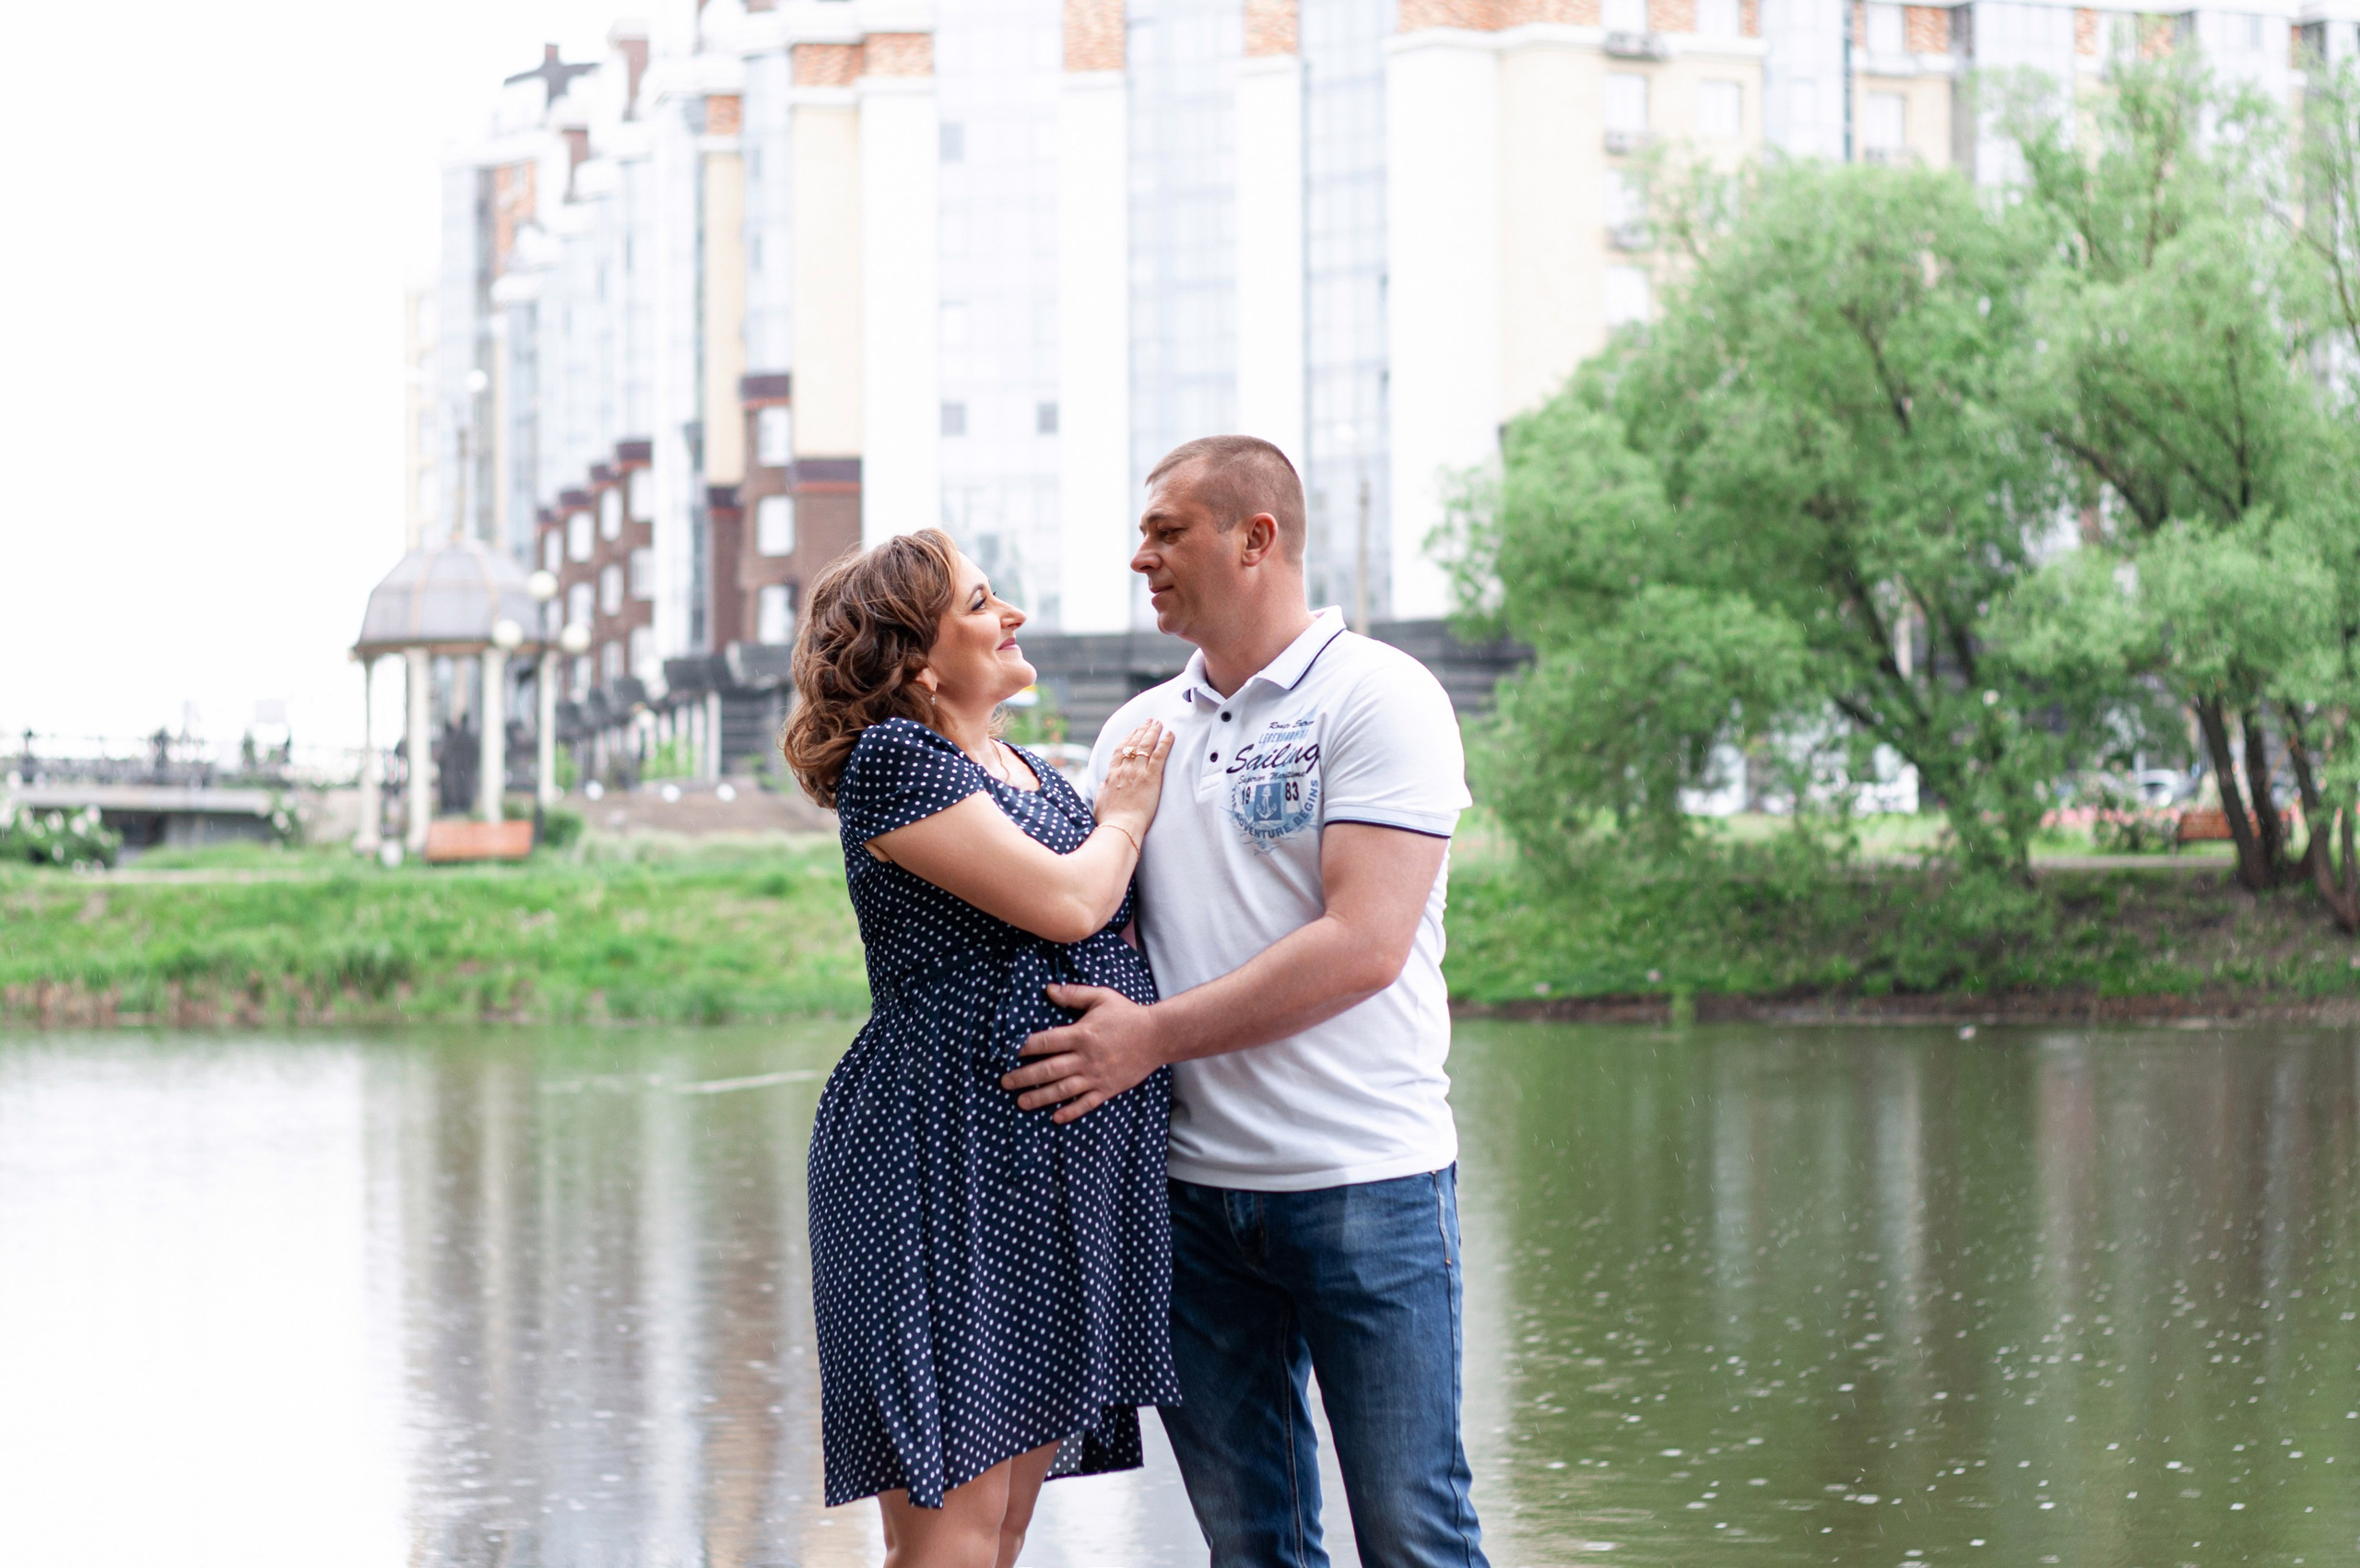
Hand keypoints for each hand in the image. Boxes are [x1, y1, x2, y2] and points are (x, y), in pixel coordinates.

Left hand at [1003, 984, 1165, 1122]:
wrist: (1158, 1036)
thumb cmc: (1128, 1014)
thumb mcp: (1101, 997)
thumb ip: (1074, 994)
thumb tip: (1048, 989)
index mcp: (1081, 1034)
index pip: (1045, 1042)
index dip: (1024, 1048)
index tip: (1008, 1053)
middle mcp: (1085, 1058)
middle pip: (1047, 1070)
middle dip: (1023, 1077)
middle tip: (1004, 1082)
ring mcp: (1096, 1076)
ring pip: (1062, 1090)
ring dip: (1039, 1097)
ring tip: (1021, 1102)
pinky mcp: (1108, 1089)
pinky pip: (1086, 1103)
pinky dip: (1070, 1112)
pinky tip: (1055, 1117)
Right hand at [1095, 721, 1172, 840]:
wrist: (1120, 827)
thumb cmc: (1110, 819)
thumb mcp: (1100, 802)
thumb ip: (1102, 790)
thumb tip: (1103, 784)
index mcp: (1112, 775)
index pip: (1120, 750)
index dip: (1127, 738)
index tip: (1133, 731)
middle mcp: (1124, 770)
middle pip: (1134, 744)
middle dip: (1142, 730)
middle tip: (1149, 721)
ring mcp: (1138, 772)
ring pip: (1146, 745)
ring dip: (1153, 732)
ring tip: (1159, 723)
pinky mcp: (1151, 778)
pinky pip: (1159, 755)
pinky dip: (1165, 743)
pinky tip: (1170, 734)